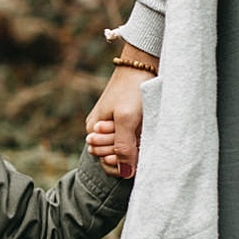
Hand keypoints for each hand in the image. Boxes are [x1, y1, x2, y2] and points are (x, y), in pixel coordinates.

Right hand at [84, 48, 153, 178]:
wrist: (143, 64)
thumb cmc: (131, 90)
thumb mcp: (126, 120)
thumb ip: (124, 148)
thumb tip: (126, 173)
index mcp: (93, 130)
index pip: (106, 163)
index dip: (120, 160)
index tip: (130, 145)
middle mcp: (101, 131)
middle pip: (115, 158)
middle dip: (127, 150)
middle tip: (134, 130)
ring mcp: (115, 127)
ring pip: (127, 150)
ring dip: (136, 144)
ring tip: (141, 126)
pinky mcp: (128, 123)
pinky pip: (134, 141)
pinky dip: (141, 139)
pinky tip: (145, 127)